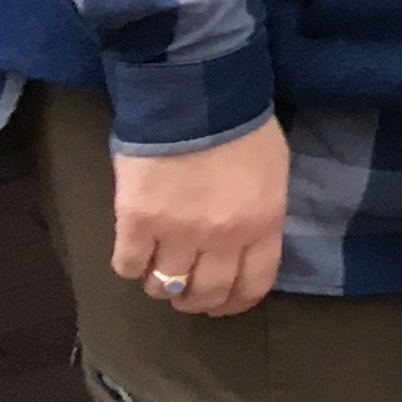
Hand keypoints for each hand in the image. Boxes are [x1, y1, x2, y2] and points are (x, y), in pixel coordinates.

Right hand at [108, 117, 289, 317]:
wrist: (197, 97)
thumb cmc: (242, 128)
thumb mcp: (272, 175)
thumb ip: (260, 216)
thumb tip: (245, 246)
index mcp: (263, 224)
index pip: (251, 286)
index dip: (234, 303)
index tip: (222, 304)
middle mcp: (223, 238)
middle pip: (205, 294)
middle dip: (195, 301)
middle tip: (186, 292)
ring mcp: (178, 233)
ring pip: (164, 287)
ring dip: (161, 285)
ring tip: (159, 270)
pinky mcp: (137, 223)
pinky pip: (128, 266)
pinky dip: (131, 265)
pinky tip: (136, 251)